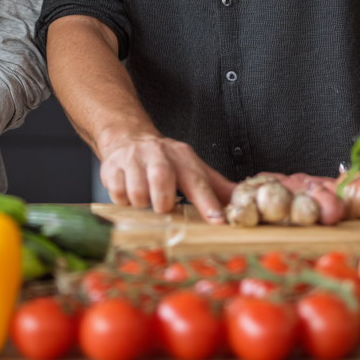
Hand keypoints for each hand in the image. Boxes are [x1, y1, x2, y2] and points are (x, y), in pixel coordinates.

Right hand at [99, 134, 234, 223]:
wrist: (129, 138)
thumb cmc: (166, 161)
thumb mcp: (194, 169)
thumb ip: (220, 188)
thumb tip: (247, 202)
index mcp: (183, 157)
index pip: (199, 181)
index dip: (208, 202)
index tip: (218, 221)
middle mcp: (159, 154)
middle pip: (162, 180)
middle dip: (162, 201)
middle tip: (162, 205)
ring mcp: (133, 158)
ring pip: (137, 192)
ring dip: (142, 203)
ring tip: (145, 197)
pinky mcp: (112, 166)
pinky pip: (117, 193)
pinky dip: (124, 200)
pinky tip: (129, 192)